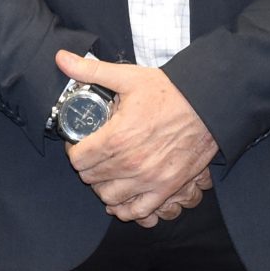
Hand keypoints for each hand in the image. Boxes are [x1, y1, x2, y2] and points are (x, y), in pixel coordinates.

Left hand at [55, 49, 217, 227]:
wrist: (209, 104)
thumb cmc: (170, 91)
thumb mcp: (128, 77)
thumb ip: (90, 71)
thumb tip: (60, 58)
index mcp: (116, 137)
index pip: (77, 159)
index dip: (74, 151)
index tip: (79, 144)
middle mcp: (130, 163)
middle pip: (90, 178)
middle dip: (88, 166)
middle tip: (94, 156)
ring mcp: (149, 179)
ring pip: (108, 198)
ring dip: (103, 187)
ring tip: (107, 174)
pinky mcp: (167, 188)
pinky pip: (137, 212)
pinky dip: (126, 208)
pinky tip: (122, 197)